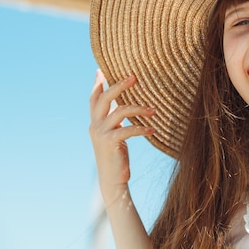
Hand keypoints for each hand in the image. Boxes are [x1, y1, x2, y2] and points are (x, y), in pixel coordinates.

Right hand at [89, 70, 154, 201]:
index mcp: (95, 122)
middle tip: (134, 76)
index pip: (94, 98)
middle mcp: (94, 125)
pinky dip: (142, 128)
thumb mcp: (114, 135)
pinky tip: (153, 129)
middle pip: (104, 98)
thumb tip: (122, 107)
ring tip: (154, 110)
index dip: (97, 84)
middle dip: (119, 85)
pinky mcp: (110, 143)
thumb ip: (114, 121)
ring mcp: (101, 133)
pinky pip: (127, 129)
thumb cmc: (116, 156)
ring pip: (119, 111)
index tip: (101, 69)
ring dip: (139, 108)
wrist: (112, 180)